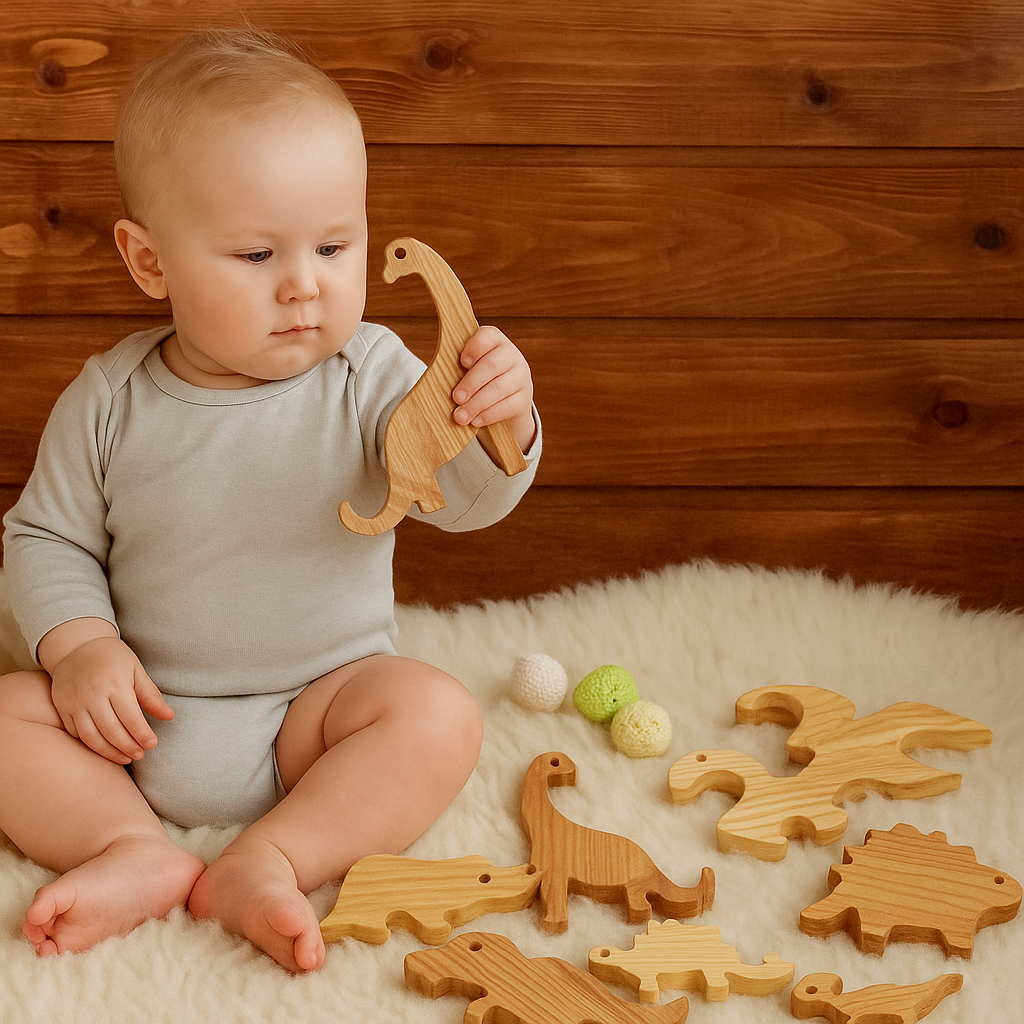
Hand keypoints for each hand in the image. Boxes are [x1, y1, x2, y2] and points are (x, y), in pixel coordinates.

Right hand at [49, 636, 173, 764]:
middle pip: (111, 730)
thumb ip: (151, 695)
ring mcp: (75, 701)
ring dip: (109, 752)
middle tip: (140, 754)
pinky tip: (105, 748)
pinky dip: (91, 744)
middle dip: (128, 747)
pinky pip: (76, 733)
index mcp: (115, 683)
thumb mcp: (136, 670)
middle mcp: (93, 694)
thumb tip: (170, 716)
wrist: (78, 645)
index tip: (152, 745)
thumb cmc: (113, 658)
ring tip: (125, 758)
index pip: (131, 717)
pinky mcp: (62, 706)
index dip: (142, 734)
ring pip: (92, 736)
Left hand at [452, 326, 536, 453]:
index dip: (475, 348)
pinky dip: (488, 415)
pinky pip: (507, 407)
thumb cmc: (479, 381)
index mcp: (495, 341)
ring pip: (499, 388)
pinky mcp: (524, 400)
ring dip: (476, 404)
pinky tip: (476, 421)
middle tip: (456, 398)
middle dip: (471, 383)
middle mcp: (511, 356)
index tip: (462, 362)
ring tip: (460, 416)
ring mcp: (521, 377)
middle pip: (492, 365)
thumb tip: (436, 379)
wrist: (506, 402)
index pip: (488, 336)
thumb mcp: (470, 369)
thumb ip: (459, 368)